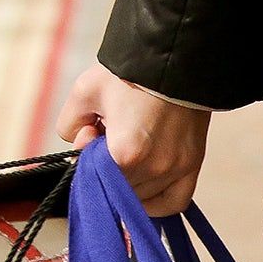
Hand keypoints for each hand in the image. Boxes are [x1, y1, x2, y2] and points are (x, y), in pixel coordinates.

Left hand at [55, 63, 212, 215]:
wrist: (175, 59)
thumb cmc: (131, 74)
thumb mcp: (86, 91)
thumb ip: (69, 125)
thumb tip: (80, 145)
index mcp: (125, 153)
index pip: (97, 180)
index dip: (89, 159)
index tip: (92, 135)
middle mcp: (154, 168)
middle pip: (120, 190)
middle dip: (110, 170)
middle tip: (111, 138)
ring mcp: (176, 169)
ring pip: (144, 198)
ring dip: (131, 183)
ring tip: (131, 153)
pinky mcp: (193, 165)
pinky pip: (174, 201)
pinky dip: (158, 203)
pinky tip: (146, 191)